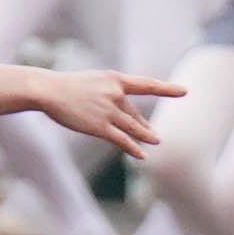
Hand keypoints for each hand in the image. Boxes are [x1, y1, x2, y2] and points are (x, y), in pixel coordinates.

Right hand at [16, 66, 183, 157]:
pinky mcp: (99, 126)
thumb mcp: (95, 82)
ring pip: (133, 128)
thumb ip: (113, 94)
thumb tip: (127, 110)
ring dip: (145, 136)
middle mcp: (115, 94)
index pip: (146, 84)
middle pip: (135, 114)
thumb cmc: (69, 86)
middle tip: (154, 135)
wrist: (48, 90)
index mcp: (115, 79)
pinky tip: (142, 155)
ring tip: (156, 141)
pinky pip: (122, 140)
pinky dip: (133, 148)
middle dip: (144, 126)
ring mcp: (108, 110)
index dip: (167, 89)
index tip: (185, 91)